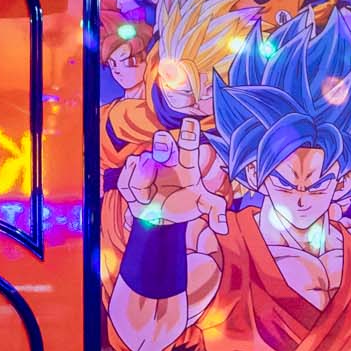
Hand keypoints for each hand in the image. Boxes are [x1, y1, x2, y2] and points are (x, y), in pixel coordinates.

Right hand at [119, 118, 227, 233]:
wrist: (162, 216)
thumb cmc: (185, 203)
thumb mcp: (202, 205)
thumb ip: (215, 211)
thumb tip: (222, 228)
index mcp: (186, 164)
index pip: (188, 146)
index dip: (190, 133)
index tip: (191, 122)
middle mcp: (166, 160)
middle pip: (162, 142)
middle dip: (162, 142)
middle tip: (161, 151)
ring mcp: (148, 166)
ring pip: (141, 161)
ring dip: (142, 174)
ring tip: (149, 192)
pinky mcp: (132, 177)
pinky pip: (127, 178)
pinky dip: (131, 185)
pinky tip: (141, 195)